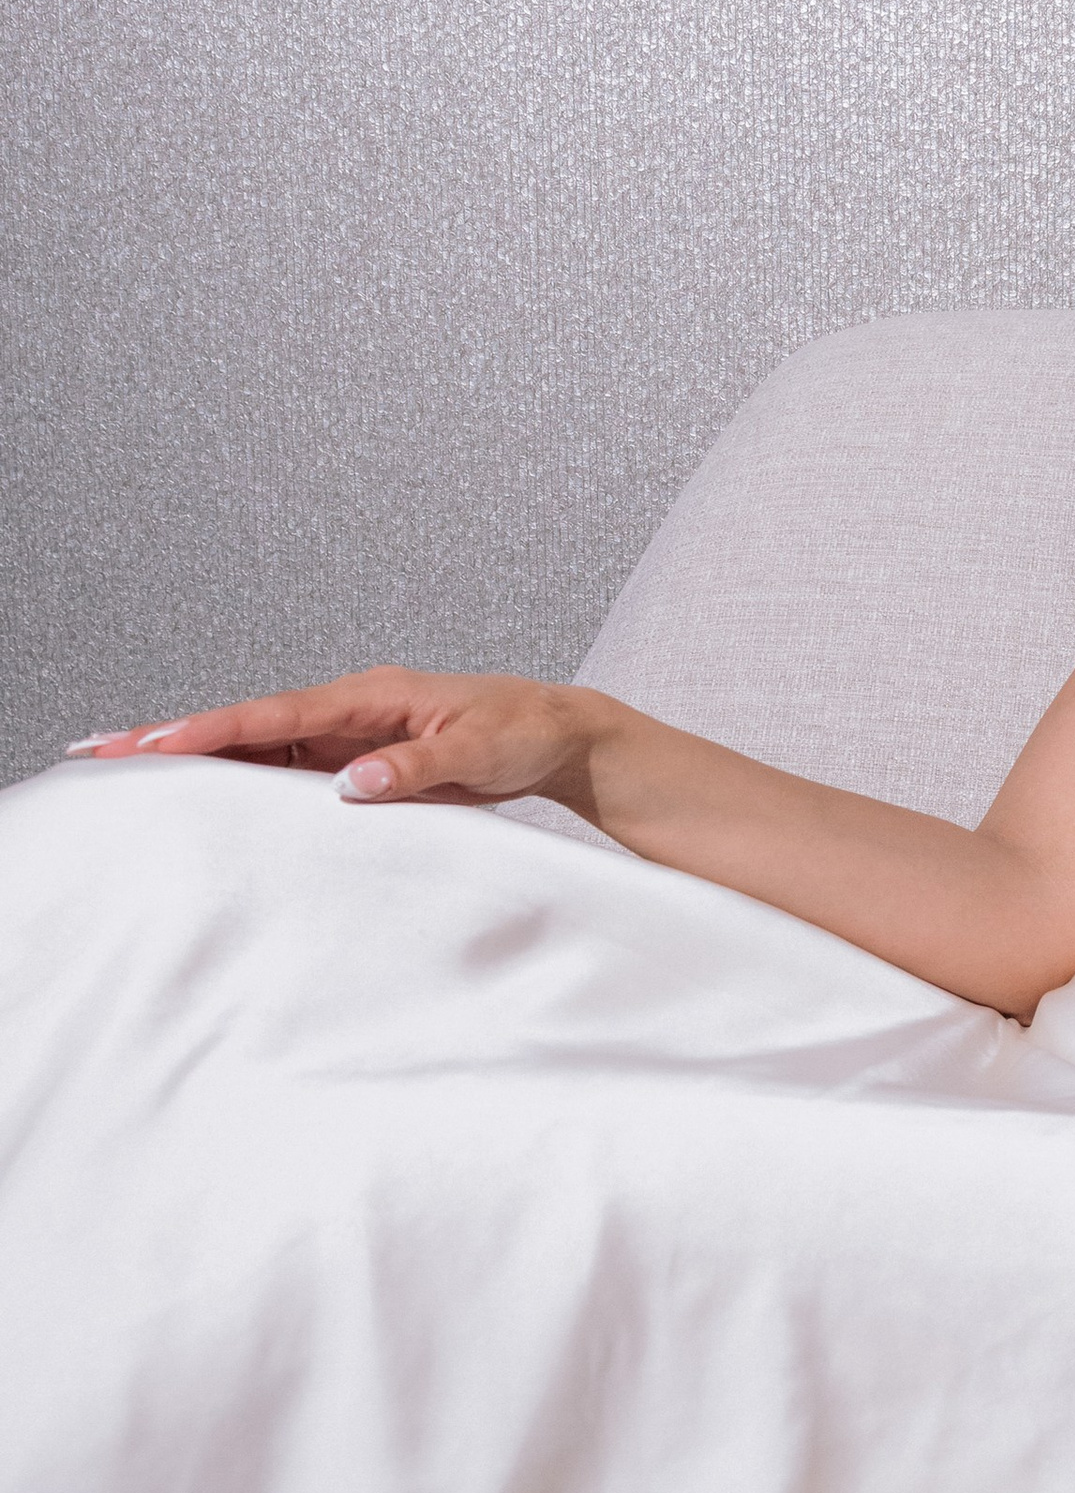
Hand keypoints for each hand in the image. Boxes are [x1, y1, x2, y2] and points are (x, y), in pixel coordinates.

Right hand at [69, 668, 604, 811]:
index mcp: (370, 695)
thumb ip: (414, 770)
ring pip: (258, 747)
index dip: (214, 731)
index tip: (160, 743)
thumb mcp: (478, 752)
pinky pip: (287, 770)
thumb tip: (351, 784)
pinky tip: (201, 797)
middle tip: (102, 750)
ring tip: (127, 770)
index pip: (277, 716)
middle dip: (175, 736)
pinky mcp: (355, 759)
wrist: (554, 735)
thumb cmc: (522, 731)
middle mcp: (348, 708)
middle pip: (248, 725)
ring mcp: (347, 733)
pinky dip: (240, 779)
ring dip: (197, 760)